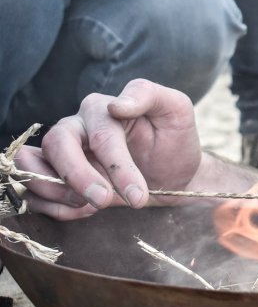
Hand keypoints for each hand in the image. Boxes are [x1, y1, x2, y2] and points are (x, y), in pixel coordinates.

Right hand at [16, 79, 202, 219]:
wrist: (175, 174)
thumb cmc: (175, 140)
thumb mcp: (176, 110)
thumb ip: (148, 95)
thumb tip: (116, 105)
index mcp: (102, 108)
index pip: (101, 134)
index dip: (117, 166)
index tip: (137, 194)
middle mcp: (77, 126)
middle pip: (57, 144)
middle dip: (78, 177)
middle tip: (104, 202)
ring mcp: (61, 152)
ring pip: (32, 164)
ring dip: (57, 191)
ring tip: (94, 205)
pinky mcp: (55, 176)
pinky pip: (33, 191)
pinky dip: (53, 207)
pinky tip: (83, 210)